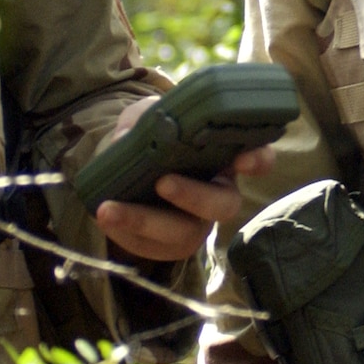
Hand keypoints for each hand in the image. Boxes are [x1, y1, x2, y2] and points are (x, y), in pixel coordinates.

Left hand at [92, 96, 275, 262]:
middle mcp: (217, 194)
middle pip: (223, 204)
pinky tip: (104, 215)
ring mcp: (195, 224)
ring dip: (146, 221)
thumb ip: (143, 117)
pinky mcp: (169, 245)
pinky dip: (125, 231)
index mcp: (224, 157)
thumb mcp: (147, 116)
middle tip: (163, 182)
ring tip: (108, 210)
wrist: (127, 171)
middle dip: (195, 195)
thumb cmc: (151, 138)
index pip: (258, 159)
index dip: (258, 160)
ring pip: (185, 234)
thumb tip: (127, 137)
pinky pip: (152, 247)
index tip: (243, 159)